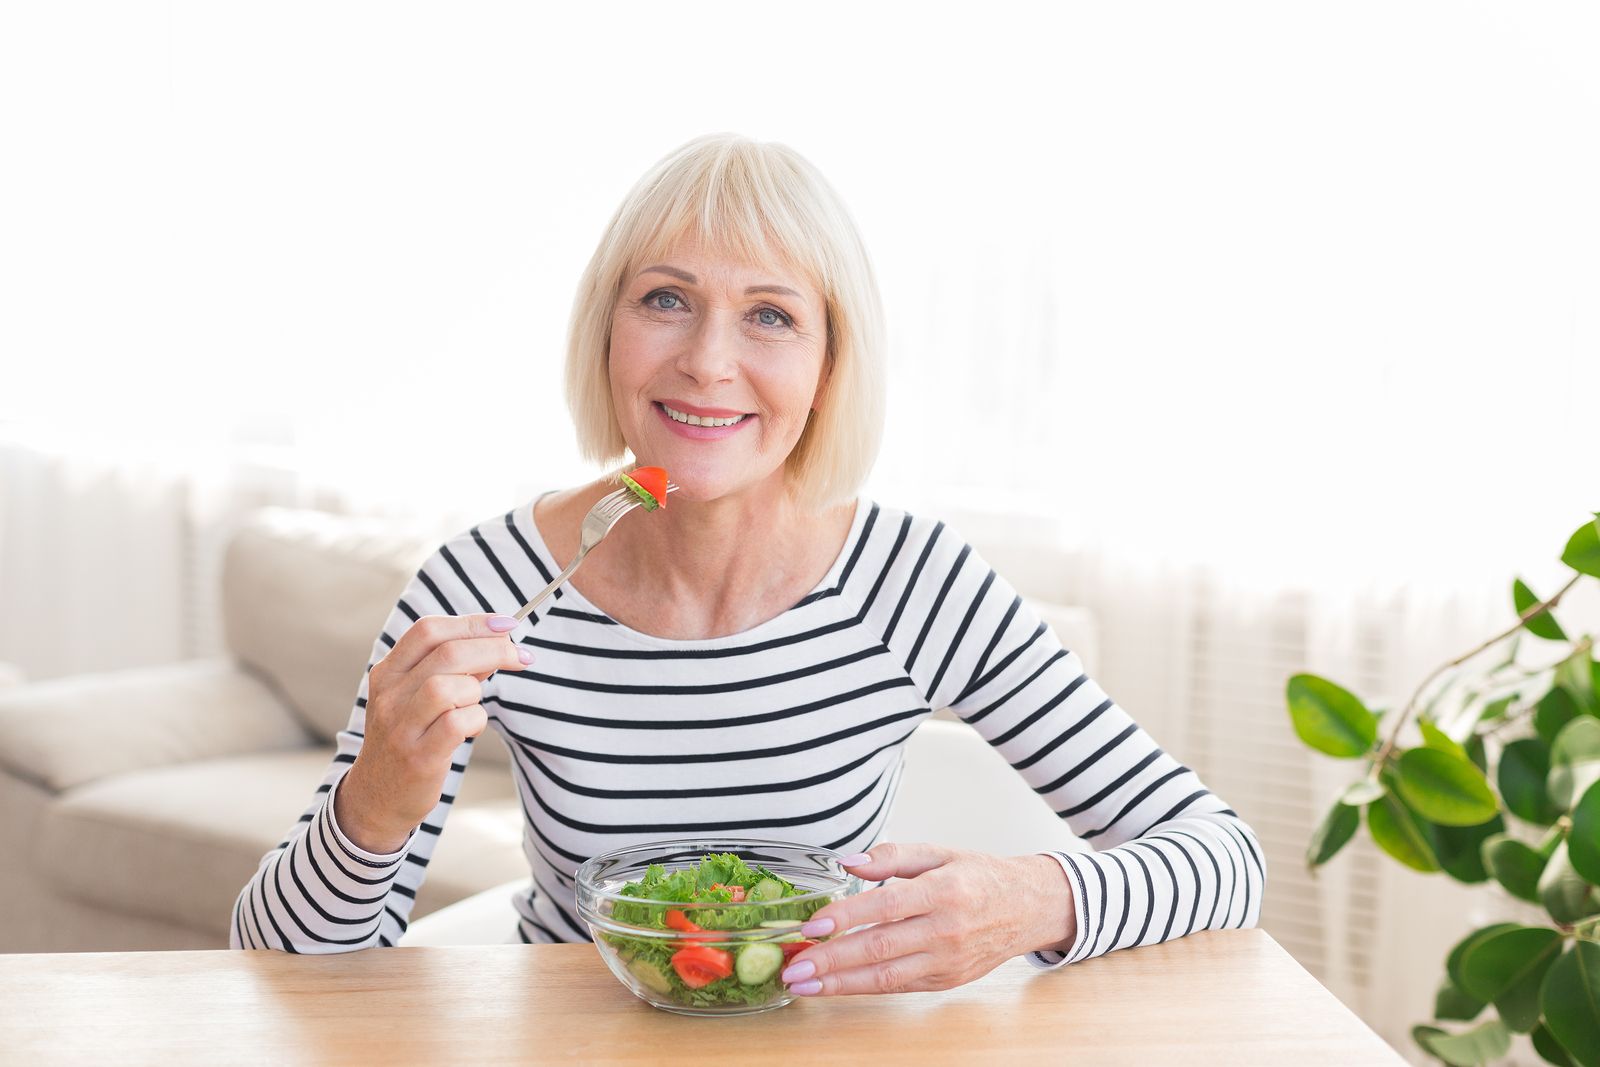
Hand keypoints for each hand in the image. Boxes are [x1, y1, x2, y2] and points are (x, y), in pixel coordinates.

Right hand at [335, 613, 528, 852]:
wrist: (376, 798)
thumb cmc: (407, 739)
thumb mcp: (416, 698)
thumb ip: (452, 669)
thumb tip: (497, 641)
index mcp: (388, 673)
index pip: (429, 630)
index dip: (473, 622)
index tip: (507, 624)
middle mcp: (389, 695)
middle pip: (447, 653)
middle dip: (493, 649)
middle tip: (520, 656)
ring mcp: (401, 727)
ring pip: (451, 686)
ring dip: (476, 691)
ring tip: (473, 706)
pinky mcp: (419, 757)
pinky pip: (458, 723)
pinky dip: (476, 720)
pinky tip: (470, 728)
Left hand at [779, 842, 1075, 995]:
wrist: (1029, 908)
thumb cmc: (981, 876)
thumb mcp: (940, 852)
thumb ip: (892, 855)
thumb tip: (847, 862)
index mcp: (944, 890)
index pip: (885, 907)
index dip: (845, 917)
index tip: (811, 926)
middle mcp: (946, 930)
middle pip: (879, 949)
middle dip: (830, 961)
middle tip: (792, 966)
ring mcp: (947, 961)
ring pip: (885, 977)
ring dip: (839, 983)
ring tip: (804, 984)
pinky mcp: (946, 981)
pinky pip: (898, 986)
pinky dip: (863, 988)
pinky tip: (835, 985)